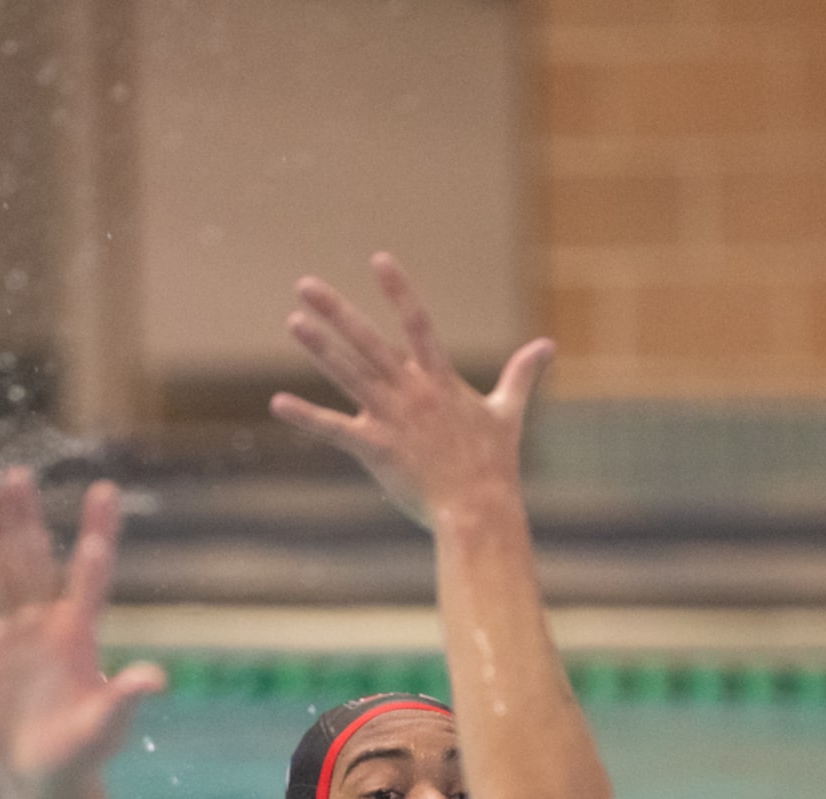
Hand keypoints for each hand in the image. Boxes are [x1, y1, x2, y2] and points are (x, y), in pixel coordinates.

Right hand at [0, 468, 160, 782]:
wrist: (43, 777)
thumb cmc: (82, 754)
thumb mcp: (104, 728)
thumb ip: (122, 699)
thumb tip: (156, 678)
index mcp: (81, 635)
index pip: (92, 577)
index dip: (98, 535)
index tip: (104, 491)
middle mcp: (48, 623)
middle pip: (36, 560)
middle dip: (27, 519)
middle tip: (18, 474)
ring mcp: (14, 634)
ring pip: (0, 573)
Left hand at [269, 253, 552, 527]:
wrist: (478, 511)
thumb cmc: (494, 466)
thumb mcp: (508, 413)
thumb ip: (522, 375)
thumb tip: (548, 346)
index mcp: (441, 380)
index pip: (419, 323)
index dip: (400, 290)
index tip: (379, 259)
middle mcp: (413, 392)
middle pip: (370, 341)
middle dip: (337, 311)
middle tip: (306, 284)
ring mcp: (392, 419)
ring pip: (350, 375)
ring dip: (320, 349)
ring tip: (293, 321)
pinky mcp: (375, 448)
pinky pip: (334, 429)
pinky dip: (305, 416)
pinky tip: (277, 403)